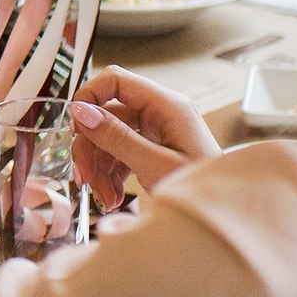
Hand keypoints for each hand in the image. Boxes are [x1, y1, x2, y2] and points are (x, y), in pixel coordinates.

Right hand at [69, 67, 222, 206]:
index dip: (89, 97)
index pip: (116, 80)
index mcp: (167, 105)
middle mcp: (160, 112)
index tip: (74, 127)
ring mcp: (156, 131)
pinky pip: (119, 153)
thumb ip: (116, 137)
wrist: (222, 216)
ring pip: (109, 137)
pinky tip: (111, 197)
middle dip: (92, 147)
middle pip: (107, 115)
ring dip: (99, 168)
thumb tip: (80, 111)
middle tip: (85, 179)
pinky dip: (110, 175)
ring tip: (104, 198)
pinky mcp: (153, 150)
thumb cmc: (201, 191)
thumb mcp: (154, 164)